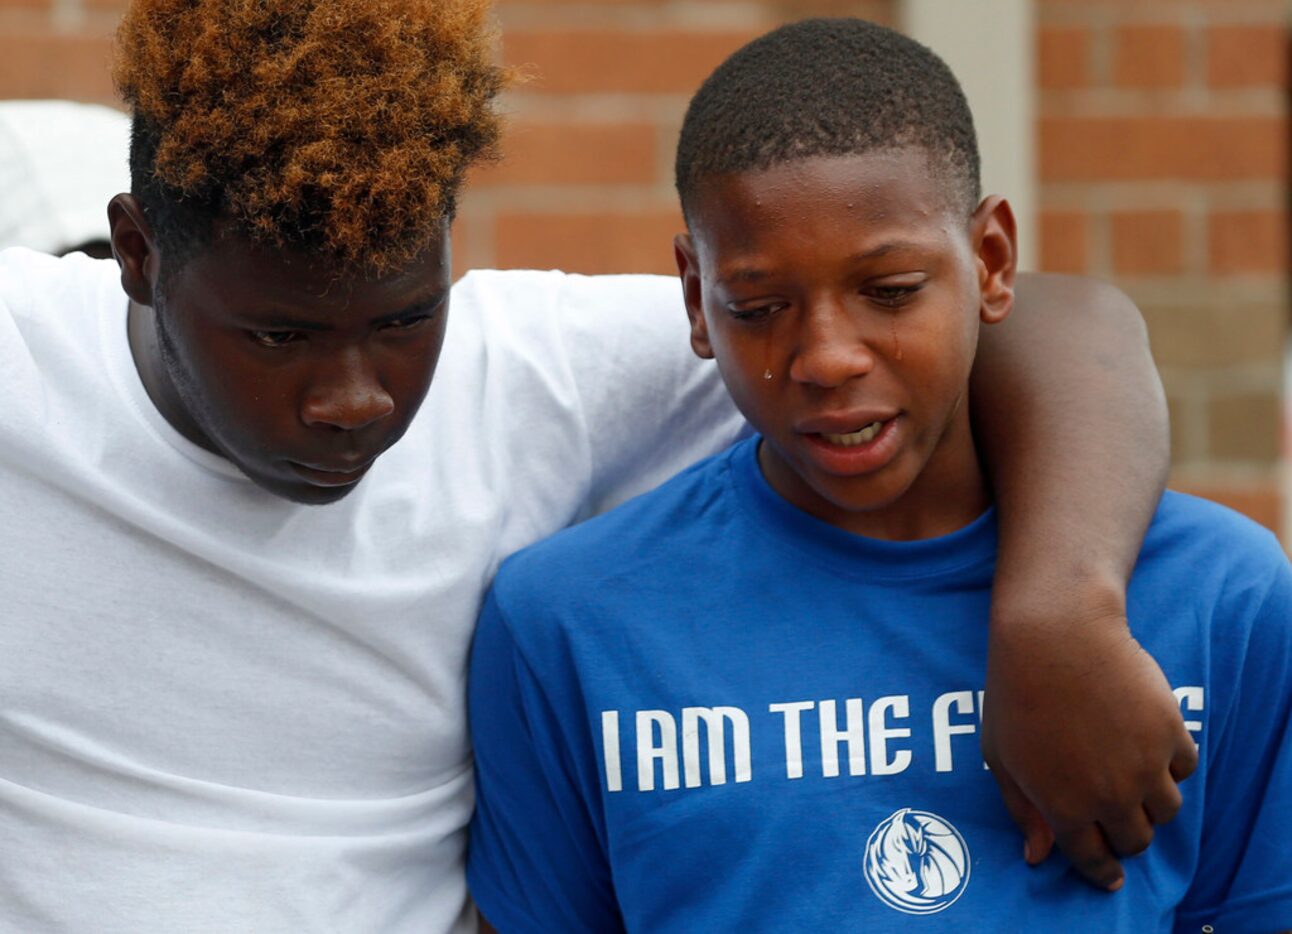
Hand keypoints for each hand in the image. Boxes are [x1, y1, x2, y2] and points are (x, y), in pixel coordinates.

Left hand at [981, 596, 1197, 889]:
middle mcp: (1109, 795)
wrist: (1055, 636)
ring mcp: (1145, 766)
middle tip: (1114, 814)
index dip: (1101, 871)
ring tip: (1130, 778)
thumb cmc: (1015, 693)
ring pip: (1167, 812)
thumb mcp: (1001, 756)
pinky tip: (1147, 746)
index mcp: (1063, 807)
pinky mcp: (1171, 733)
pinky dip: (1170, 766)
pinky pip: (1184, 769)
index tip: (1110, 874)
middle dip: (1125, 835)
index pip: (1093, 860)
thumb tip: (1039, 855)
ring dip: (1151, 803)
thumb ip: (1022, 810)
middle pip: (1136, 841)